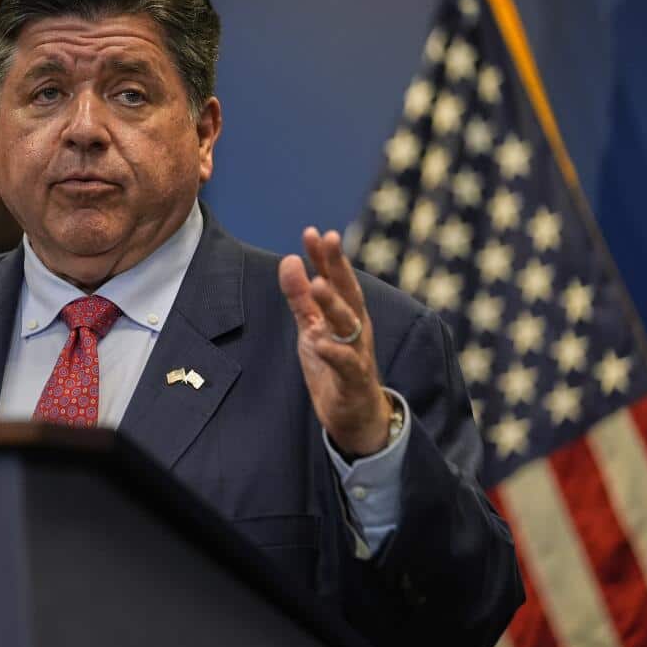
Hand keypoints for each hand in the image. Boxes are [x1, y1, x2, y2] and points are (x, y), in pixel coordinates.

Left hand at [278, 228, 391, 456]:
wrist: (356, 414)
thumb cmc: (334, 364)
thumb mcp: (311, 327)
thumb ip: (300, 297)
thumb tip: (289, 260)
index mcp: (346, 312)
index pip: (336, 278)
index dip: (325, 256)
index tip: (313, 232)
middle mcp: (355, 327)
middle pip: (348, 292)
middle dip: (337, 265)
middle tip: (327, 239)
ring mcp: (357, 352)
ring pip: (348, 324)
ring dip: (333, 303)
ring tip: (317, 284)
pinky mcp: (353, 380)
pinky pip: (346, 364)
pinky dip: (333, 353)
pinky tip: (318, 342)